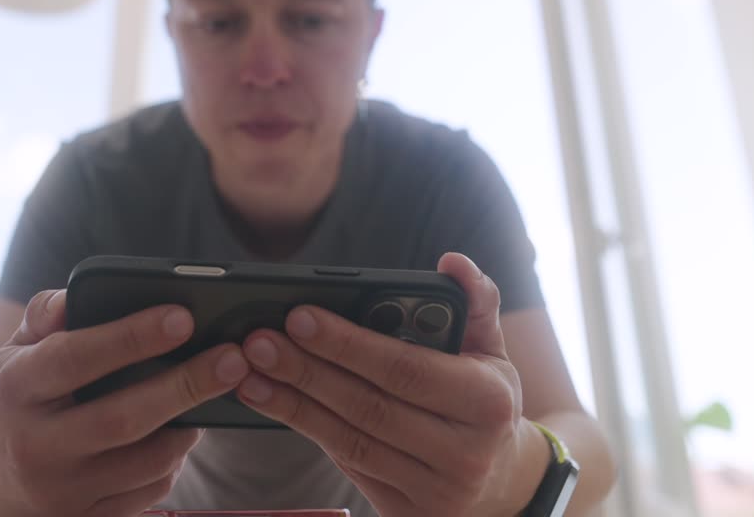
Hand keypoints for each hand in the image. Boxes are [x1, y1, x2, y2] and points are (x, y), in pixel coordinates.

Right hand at [0, 289, 250, 516]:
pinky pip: (147, 494)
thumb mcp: (15, 350)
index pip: (75, 358)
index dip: (131, 337)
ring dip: (187, 427)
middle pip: (122, 418)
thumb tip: (73, 295)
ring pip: (145, 462)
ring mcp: (59, 491)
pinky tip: (182, 433)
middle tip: (233, 358)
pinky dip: (174, 462)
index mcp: (15, 388)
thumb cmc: (17, 395)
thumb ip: (45, 314)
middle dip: (185, 386)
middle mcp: (33, 444)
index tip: (183, 316)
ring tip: (213, 392)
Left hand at [234, 253, 545, 516]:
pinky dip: (305, 428)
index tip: (299, 315)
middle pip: (368, 406)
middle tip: (258, 340)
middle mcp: (465, 453)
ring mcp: (436, 491)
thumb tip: (453, 262)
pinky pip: (347, 463)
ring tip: (251, 371)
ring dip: (293, 403)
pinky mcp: (407, 513)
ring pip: (350, 440)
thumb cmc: (484, 399)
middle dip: (306, 370)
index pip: (405, 369)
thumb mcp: (491, 350)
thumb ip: (475, 301)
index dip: (349, 344)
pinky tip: (271, 401)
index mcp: (487, 402)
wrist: (502, 483)